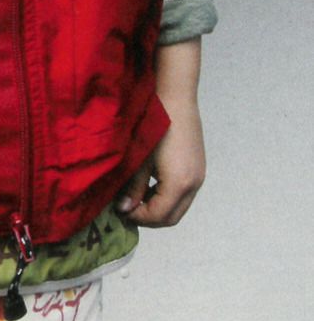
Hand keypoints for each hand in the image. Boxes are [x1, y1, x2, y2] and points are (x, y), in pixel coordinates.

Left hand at [117, 98, 205, 226]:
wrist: (176, 101)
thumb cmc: (155, 128)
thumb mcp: (140, 161)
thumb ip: (133, 189)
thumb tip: (125, 209)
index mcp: (179, 184)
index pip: (158, 216)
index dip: (138, 218)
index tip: (121, 210)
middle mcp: (194, 184)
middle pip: (171, 218)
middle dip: (148, 218)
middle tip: (128, 209)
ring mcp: (199, 178)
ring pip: (178, 208)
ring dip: (157, 210)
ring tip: (137, 198)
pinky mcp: (198, 171)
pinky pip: (183, 196)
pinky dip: (166, 199)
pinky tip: (150, 187)